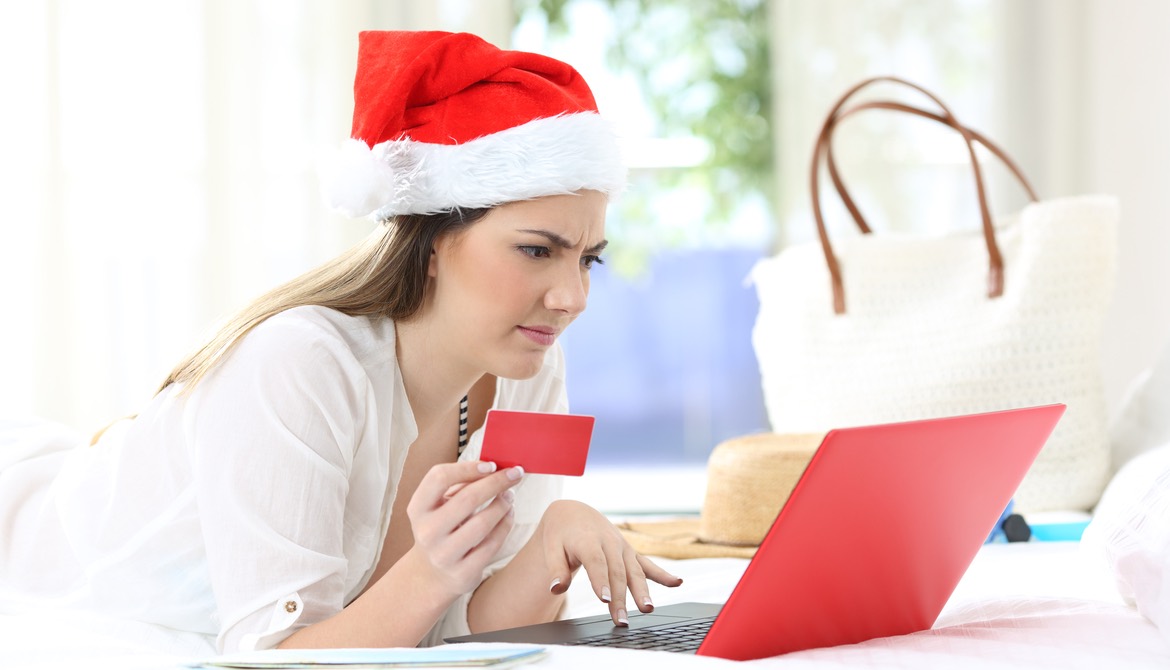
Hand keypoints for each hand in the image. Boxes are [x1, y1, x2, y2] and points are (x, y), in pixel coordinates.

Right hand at [406, 461, 524, 597]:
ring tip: (510, 496)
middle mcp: (427, 532)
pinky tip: (509, 515)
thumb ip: (458, 486)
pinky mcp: (462, 572)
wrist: (431, 575)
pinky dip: (505, 525)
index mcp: (418, 508)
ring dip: (502, 505)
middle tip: (515, 474)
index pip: (439, 477)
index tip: (492, 465)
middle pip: (467, 498)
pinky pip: (492, 544)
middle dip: (496, 482)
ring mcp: (443, 554)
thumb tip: (493, 467)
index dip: (468, 468)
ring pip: (482, 523)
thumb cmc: (441, 529)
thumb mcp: (438, 507)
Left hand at [538, 500, 682, 625]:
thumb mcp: (551, 546)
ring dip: (641, 591)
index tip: (604, 599)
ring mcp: (622, 547)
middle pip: (616, 572)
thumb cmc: (561, 532)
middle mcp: (609, 542)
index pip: (596, 562)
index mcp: (588, 540)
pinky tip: (677, 583)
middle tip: (621, 619)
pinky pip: (648, 564)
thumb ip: (555, 568)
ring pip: (634, 571)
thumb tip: (556, 589)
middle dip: (621, 597)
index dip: (600, 580)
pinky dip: (663, 574)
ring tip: (647, 609)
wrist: (575, 513)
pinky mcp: (630, 552)